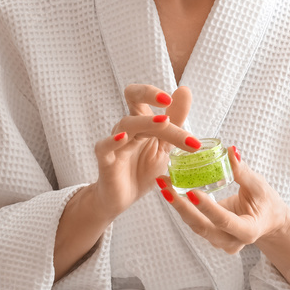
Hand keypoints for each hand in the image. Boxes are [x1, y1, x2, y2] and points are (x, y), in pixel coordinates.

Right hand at [90, 84, 198, 218]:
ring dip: (147, 123)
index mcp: (142, 121)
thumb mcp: (164, 145)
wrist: (122, 199)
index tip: (176, 96)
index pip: (144, 96)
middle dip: (148, 93)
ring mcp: (115, 142)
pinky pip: (104, 146)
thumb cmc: (142, 170)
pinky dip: (112, 141)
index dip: (156, 92)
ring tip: (164, 123)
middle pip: (132, 97)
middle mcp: (127, 126)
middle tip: (166, 100)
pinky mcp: (105, 160)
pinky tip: (123, 138)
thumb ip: (175, 120)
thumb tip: (185, 90)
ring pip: (128, 124)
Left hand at [156, 145, 289, 253]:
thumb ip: (243, 172)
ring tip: (163, 184)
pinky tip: (170, 189)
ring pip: (194, 225)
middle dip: (181, 207)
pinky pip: (193, 221)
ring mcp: (219, 241)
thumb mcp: (259, 186)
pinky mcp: (210, 235)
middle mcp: (230, 241)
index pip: (224, 220)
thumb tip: (231, 150)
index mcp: (247, 231)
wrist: (267, 220)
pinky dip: (182, 206)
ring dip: (177, 205)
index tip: (191, 192)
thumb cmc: (265, 202)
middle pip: (202, 227)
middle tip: (166, 187)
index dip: (207, 208)